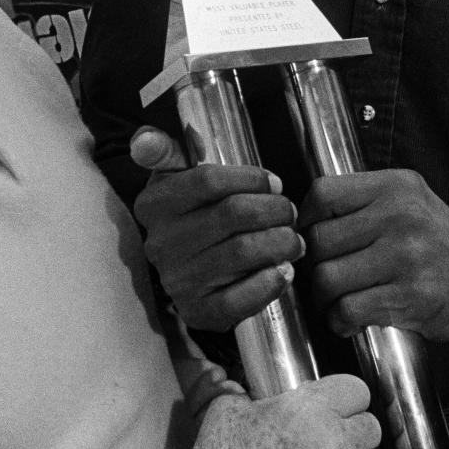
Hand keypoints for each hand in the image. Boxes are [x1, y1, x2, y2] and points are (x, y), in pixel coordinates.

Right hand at [130, 127, 306, 331]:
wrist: (186, 274)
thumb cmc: (192, 216)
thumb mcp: (175, 179)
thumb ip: (170, 152)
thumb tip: (158, 137)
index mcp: (154, 204)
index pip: (208, 179)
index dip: (251, 178)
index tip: (275, 182)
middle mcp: (160, 243)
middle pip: (233, 214)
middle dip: (274, 209)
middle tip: (290, 212)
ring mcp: (178, 280)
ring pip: (243, 252)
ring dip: (281, 242)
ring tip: (294, 239)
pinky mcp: (198, 311)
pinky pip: (240, 299)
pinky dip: (270, 283)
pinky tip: (283, 270)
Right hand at [194, 373, 386, 448]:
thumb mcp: (228, 412)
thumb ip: (249, 397)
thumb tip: (251, 395)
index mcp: (309, 409)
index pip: (356, 390)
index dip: (345, 398)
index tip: (337, 407)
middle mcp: (336, 442)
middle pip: (371, 426)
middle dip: (352, 432)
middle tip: (330, 442)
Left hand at [299, 169, 448, 340]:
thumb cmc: (437, 242)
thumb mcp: (407, 200)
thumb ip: (362, 202)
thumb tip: (301, 223)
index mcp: (394, 187)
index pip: (323, 194)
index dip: (305, 221)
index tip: (309, 239)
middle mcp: (400, 216)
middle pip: (319, 241)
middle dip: (313, 266)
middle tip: (322, 279)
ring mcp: (406, 256)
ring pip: (327, 278)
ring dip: (323, 299)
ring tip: (334, 301)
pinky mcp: (410, 296)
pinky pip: (348, 309)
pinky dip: (339, 321)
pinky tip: (349, 320)